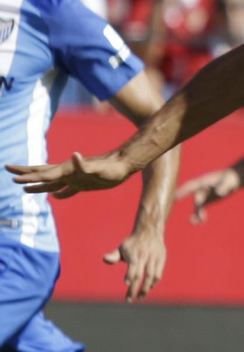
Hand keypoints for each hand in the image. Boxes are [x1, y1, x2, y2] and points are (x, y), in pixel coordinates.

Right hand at [8, 152, 135, 197]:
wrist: (124, 165)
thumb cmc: (112, 168)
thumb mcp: (98, 168)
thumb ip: (84, 164)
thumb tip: (74, 155)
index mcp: (68, 170)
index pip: (44, 174)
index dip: (29, 178)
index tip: (13, 179)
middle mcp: (68, 172)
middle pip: (42, 173)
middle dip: (25, 173)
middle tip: (8, 169)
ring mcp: (75, 178)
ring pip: (52, 183)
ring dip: (38, 185)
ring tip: (24, 189)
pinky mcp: (85, 184)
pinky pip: (68, 190)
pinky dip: (60, 194)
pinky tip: (56, 196)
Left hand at [104, 227, 165, 301]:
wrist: (150, 232)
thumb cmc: (133, 243)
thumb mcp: (122, 247)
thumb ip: (114, 255)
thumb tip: (105, 259)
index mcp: (134, 253)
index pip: (133, 266)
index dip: (130, 275)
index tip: (126, 283)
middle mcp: (145, 256)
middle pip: (142, 274)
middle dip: (135, 288)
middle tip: (129, 300)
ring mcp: (154, 258)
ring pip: (151, 276)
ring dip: (146, 288)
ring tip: (140, 297)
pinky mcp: (161, 260)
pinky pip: (158, 274)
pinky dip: (153, 283)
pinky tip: (148, 288)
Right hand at [176, 167, 240, 223]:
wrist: (232, 179)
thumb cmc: (230, 178)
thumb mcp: (229, 181)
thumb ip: (224, 186)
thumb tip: (219, 193)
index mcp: (203, 182)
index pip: (190, 186)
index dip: (182, 191)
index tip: (174, 197)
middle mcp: (200, 189)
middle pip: (198, 199)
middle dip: (198, 208)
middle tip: (200, 218)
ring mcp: (203, 195)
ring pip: (198, 206)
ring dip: (197, 214)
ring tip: (196, 223)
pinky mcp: (206, 200)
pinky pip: (200, 209)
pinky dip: (199, 215)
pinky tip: (199, 223)